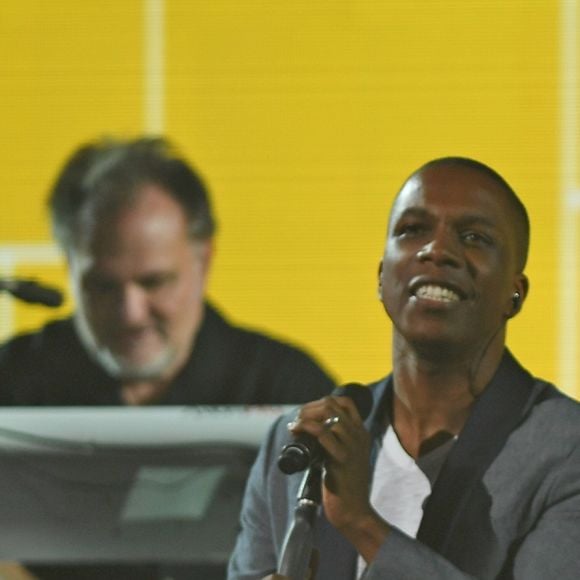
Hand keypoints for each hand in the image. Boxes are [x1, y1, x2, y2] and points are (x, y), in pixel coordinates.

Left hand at [290, 395, 389, 563]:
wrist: (354, 513)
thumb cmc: (344, 486)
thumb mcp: (344, 457)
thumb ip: (334, 441)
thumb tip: (308, 429)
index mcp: (361, 433)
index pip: (345, 402)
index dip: (323, 402)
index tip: (308, 414)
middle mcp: (359, 435)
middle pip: (332, 404)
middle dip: (309, 408)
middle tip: (297, 420)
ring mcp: (352, 445)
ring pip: (328, 413)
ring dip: (305, 416)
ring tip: (295, 427)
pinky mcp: (342, 459)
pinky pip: (322, 433)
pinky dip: (305, 427)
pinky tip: (296, 431)